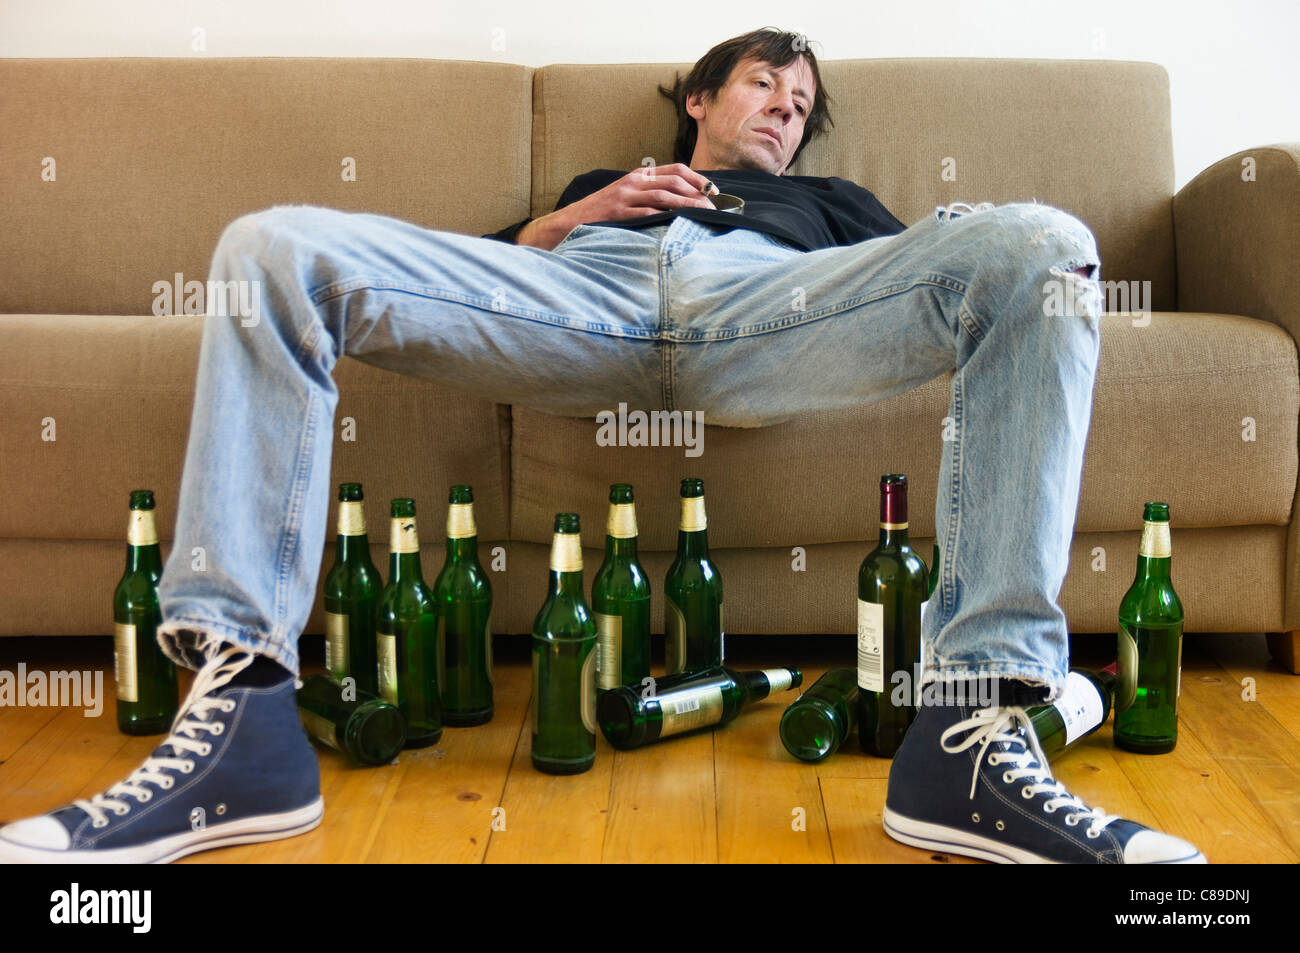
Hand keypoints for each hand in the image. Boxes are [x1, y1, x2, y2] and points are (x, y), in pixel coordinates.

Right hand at [565, 163, 720, 222]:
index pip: (676, 170)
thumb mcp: (628, 195)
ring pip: (665, 196)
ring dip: (688, 205)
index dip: (698, 179)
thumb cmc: (604, 211)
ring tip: (704, 214)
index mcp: (640, 175)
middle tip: (713, 206)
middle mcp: (635, 181)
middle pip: (674, 181)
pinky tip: (680, 224)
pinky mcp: (619, 212)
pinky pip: (648, 213)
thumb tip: (683, 202)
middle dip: (698, 193)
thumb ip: (651, 194)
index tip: (713, 191)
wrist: (573, 220)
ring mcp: (626, 196)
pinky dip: (666, 217)